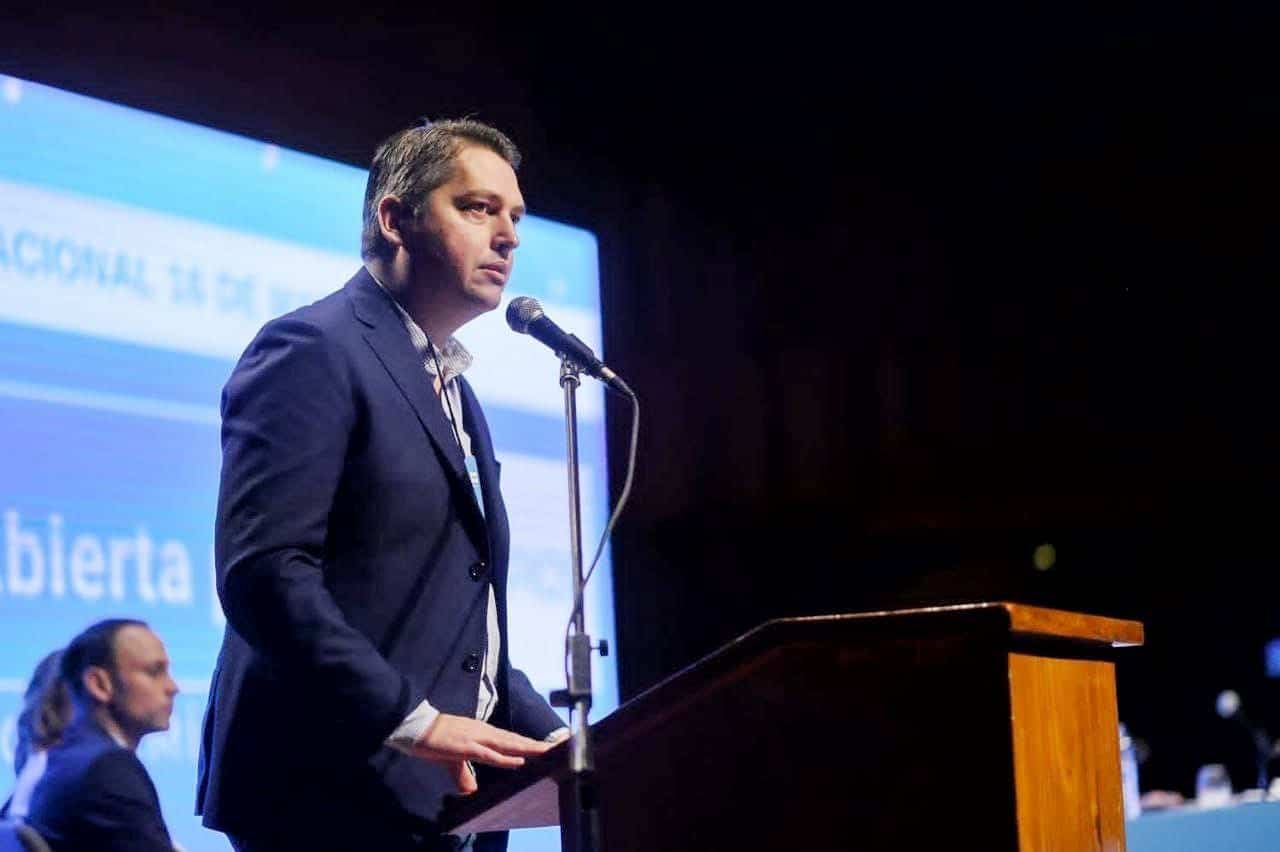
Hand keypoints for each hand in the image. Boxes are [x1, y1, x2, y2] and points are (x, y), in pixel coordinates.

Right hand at [412, 713, 553, 793]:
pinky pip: (489, 754)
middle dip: (535, 744)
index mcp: (481, 733)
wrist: (414, 726)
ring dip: (527, 748)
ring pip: (507, 744)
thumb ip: (463, 773)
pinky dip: (505, 758)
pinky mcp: (465, 746)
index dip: (527, 744)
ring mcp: (475, 737)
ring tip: (546, 752)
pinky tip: (518, 760)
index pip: (509, 739)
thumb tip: (470, 789)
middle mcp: (483, 732)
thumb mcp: (451, 759)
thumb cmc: (433, 739)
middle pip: (514, 740)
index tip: (545, 748)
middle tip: (557, 747)